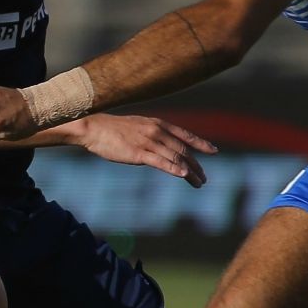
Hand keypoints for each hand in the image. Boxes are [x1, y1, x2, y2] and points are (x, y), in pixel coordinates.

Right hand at [72, 114, 218, 187]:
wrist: (93, 128)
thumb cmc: (112, 129)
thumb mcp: (138, 127)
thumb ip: (152, 135)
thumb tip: (162, 146)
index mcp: (158, 124)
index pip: (185, 135)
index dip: (201, 143)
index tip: (214, 151)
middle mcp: (157, 131)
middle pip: (183, 150)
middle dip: (197, 165)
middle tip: (204, 178)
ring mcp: (148, 142)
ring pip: (175, 158)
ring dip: (190, 172)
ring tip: (198, 183)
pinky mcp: (138, 153)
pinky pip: (160, 162)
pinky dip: (174, 169)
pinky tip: (183, 175)